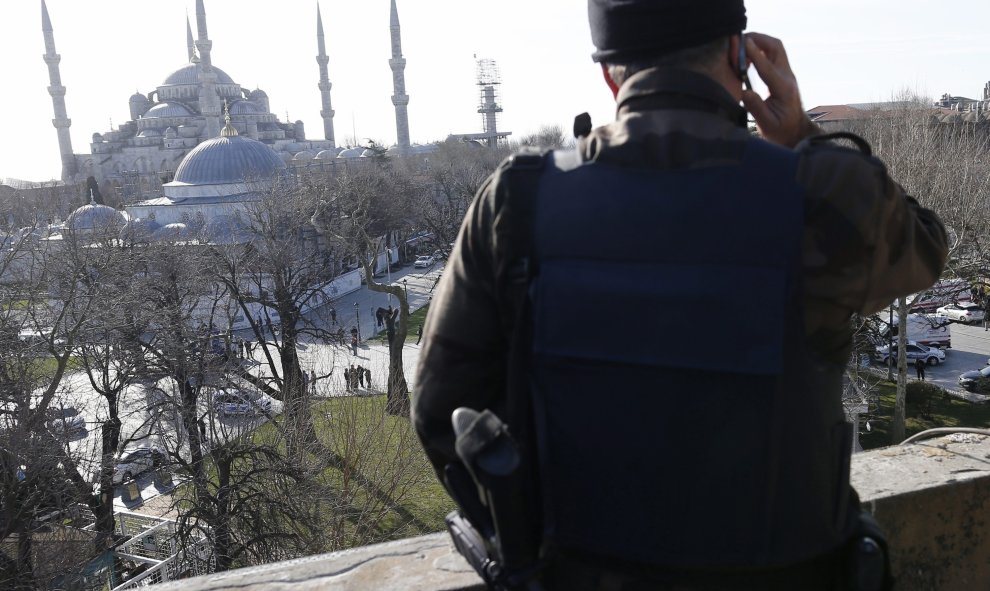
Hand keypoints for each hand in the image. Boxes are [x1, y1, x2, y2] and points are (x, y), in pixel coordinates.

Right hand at [741, 33, 818, 147]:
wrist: (796, 132)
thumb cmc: (781, 131)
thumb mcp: (767, 124)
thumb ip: (756, 107)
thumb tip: (744, 92)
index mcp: (783, 89)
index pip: (767, 67)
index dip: (754, 54)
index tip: (742, 43)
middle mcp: (787, 77)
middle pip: (776, 47)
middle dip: (758, 39)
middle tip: (739, 40)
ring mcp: (787, 74)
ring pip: (775, 48)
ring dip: (759, 42)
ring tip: (741, 47)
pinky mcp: (783, 74)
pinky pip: (772, 54)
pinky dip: (760, 49)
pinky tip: (748, 57)